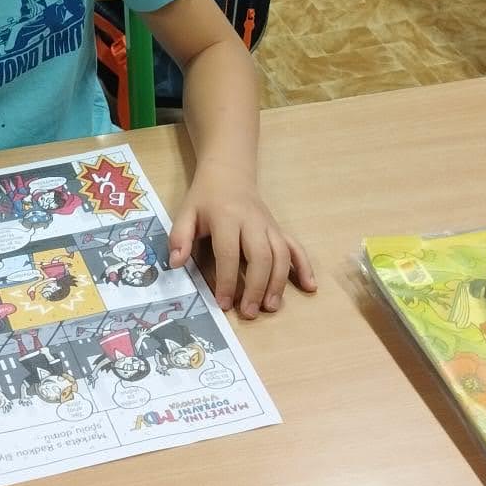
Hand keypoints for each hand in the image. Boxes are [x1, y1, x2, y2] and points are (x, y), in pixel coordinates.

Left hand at [169, 163, 315, 318]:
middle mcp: (252, 221)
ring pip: (281, 254)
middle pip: (260, 255)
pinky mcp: (279, 229)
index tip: (223, 303)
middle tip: (249, 312)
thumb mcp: (186, 212)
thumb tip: (175, 263)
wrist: (229, 173)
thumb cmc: (205, 198)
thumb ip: (179, 237)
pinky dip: (305, 266)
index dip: (226, 280)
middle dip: (256, 286)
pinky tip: (310, 287)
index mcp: (226, 217)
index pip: (229, 252)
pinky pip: (295, 247)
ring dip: (279, 282)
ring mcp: (269, 225)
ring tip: (271, 307)